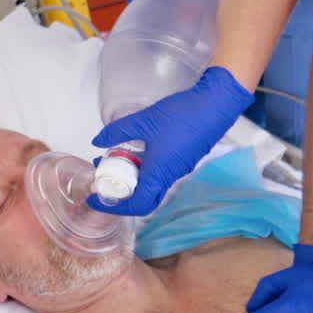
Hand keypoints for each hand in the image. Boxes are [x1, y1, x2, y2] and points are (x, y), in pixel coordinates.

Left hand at [87, 66, 252, 215]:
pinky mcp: (185, 159)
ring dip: (134, 179)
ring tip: (117, 161)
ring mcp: (179, 169)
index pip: (136, 205)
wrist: (216, 106)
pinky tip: (138, 151)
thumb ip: (117, 131)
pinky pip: (161, 174)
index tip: (97, 198)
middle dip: (123, 196)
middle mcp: (170, 177)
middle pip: (145, 200)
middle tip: (106, 181)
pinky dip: (145, 170)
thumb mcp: (144, 121)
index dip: (114, 206)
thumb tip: (97, 140)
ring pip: (153, 186)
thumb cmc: (182, 116)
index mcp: (159, 174)